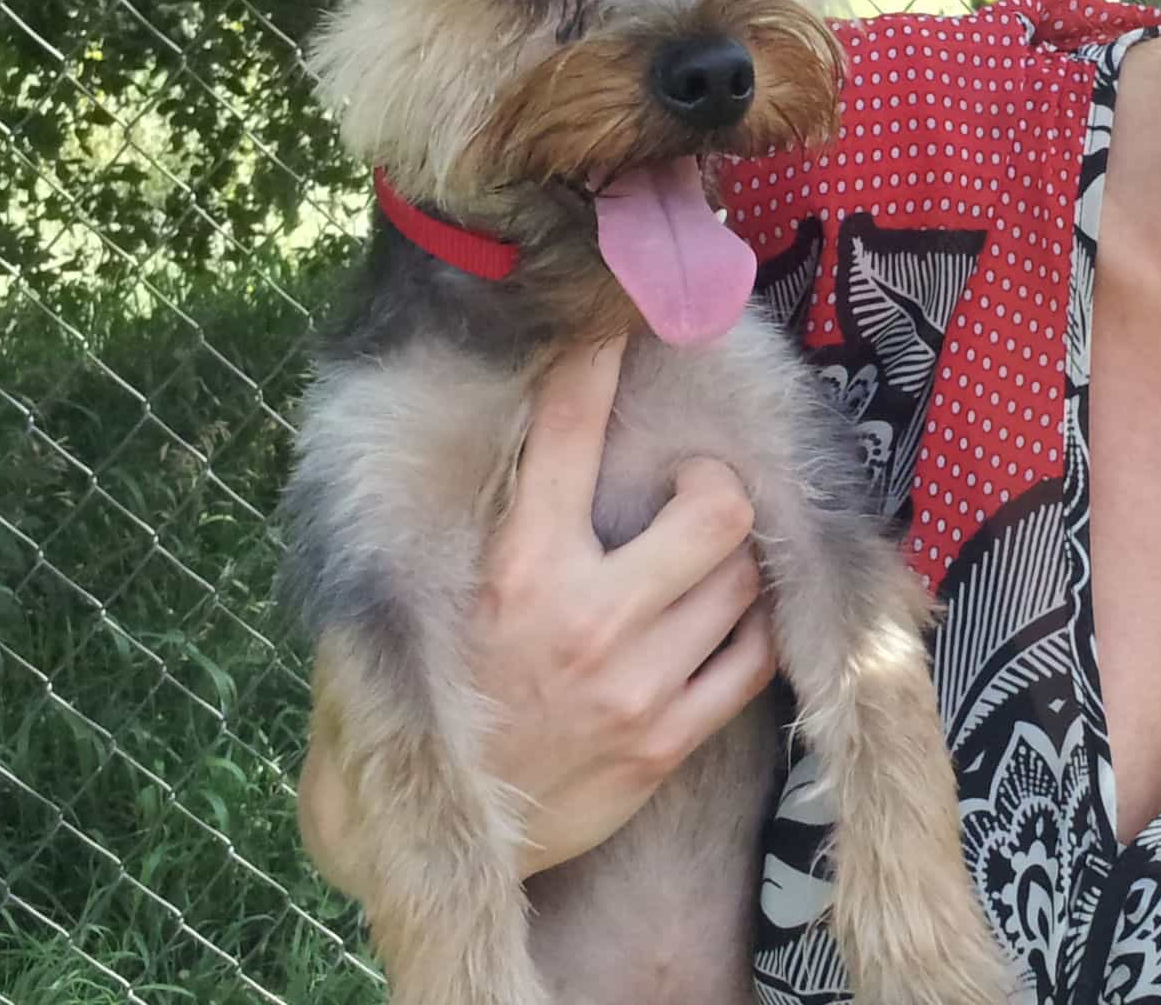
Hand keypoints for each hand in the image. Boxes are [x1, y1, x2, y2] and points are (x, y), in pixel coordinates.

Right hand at [296, 333, 775, 893]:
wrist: (409, 833)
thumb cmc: (412, 688)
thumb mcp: (407, 592)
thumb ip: (454, 520)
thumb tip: (465, 423)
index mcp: (510, 565)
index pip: (566, 431)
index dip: (597, 362)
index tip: (618, 327)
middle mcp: (581, 616)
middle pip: (716, 509)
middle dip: (714, 486)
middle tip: (690, 492)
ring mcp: (634, 683)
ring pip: (744, 580)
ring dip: (732, 559)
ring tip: (699, 562)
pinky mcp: (664, 742)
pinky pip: (752, 661)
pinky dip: (747, 630)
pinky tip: (716, 623)